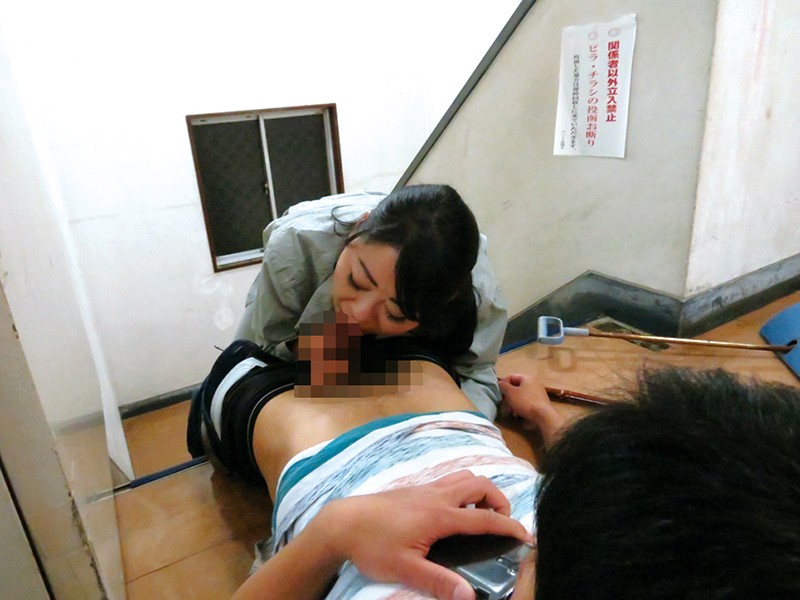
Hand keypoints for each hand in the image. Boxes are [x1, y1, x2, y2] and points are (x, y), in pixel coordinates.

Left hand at [317, 470, 532, 599]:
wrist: (342, 523)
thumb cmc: (372, 545)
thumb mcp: (405, 569)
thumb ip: (439, 582)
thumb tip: (469, 596)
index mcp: (439, 515)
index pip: (484, 519)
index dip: (510, 526)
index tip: (527, 536)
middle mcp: (435, 495)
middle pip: (478, 484)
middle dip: (498, 499)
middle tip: (500, 524)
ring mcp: (424, 488)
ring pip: (463, 477)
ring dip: (480, 491)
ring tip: (480, 517)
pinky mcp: (414, 489)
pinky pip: (448, 480)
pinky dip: (463, 490)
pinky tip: (453, 512)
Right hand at [499, 374, 565, 449]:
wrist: (543, 416)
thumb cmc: (525, 402)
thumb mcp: (510, 393)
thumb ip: (503, 386)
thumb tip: (500, 383)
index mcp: (527, 377)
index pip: (511, 377)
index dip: (503, 384)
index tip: (499, 394)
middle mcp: (534, 383)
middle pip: (516, 387)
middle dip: (508, 397)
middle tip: (504, 405)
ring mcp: (538, 392)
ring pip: (520, 396)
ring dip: (513, 403)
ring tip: (511, 412)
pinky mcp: (540, 402)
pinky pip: (527, 402)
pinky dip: (521, 407)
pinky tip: (518, 415)